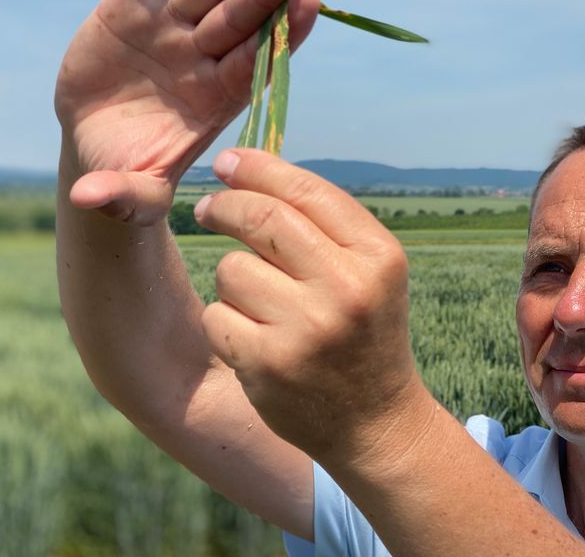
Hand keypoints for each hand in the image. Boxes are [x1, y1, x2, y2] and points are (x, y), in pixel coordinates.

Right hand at [55, 0, 318, 223]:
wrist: (101, 148)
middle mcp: (202, 58)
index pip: (256, 61)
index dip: (283, 33)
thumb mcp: (130, 191)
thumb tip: (88, 198)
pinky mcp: (131, 9)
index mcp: (216, 99)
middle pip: (240, 19)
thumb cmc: (130, 172)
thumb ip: (122, 192)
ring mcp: (170, 30)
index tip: (311, 2)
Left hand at [195, 149, 425, 466]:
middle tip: (208, 209)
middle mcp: (346, 289)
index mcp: (377, 256)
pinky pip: (216, 314)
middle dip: (225, 205)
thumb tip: (247, 169)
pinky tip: (253, 338)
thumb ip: (324, 222)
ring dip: (235, 279)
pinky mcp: (267, 366)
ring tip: (263, 304)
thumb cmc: (364, 329)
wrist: (373, 421)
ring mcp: (306, 330)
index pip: (307, 191)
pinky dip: (225, 321)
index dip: (258, 168)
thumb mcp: (369, 271)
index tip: (227, 162)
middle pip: (261, 218)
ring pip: (231, 268)